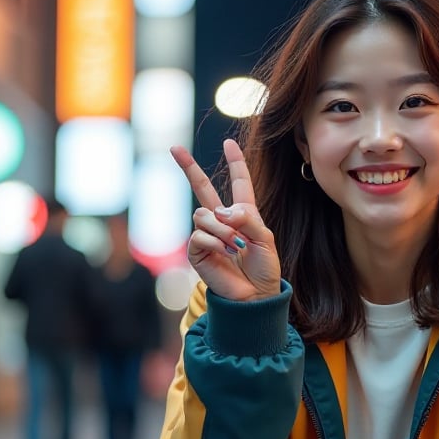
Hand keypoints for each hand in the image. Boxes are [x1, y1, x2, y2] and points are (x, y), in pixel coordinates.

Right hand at [170, 137, 280, 301]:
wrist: (255, 296)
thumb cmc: (264, 270)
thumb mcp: (265, 239)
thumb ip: (247, 219)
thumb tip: (220, 212)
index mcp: (243, 215)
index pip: (239, 184)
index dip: (235, 163)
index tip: (228, 143)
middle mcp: (222, 221)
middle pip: (202, 188)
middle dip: (188, 167)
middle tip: (174, 147)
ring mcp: (207, 235)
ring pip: (203, 214)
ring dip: (222, 229)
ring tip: (235, 246)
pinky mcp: (196, 250)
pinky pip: (200, 234)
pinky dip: (215, 242)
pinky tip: (225, 254)